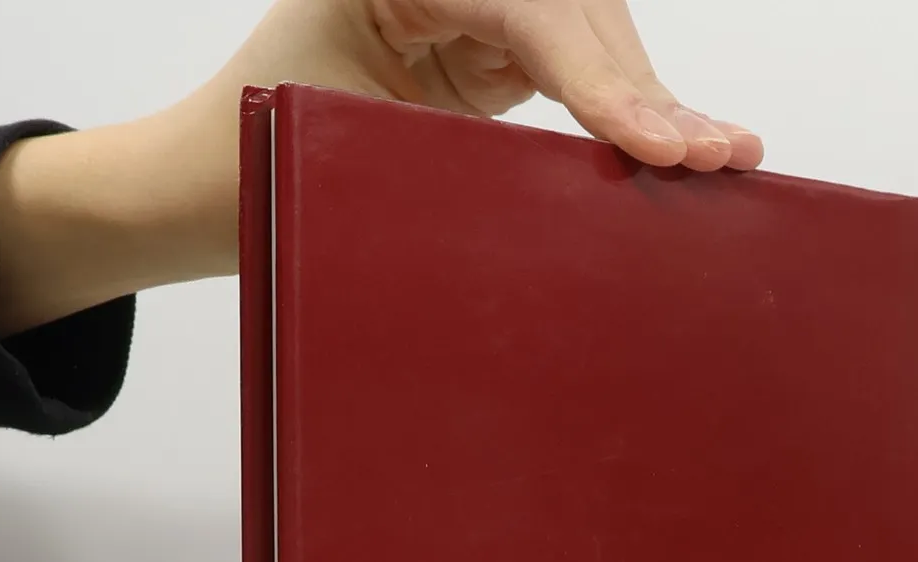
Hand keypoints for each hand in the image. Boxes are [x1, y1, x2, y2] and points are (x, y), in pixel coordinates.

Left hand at [0, 0, 761, 336]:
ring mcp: (464, 6)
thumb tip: (581, 187)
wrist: (196, 188)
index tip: (654, 143)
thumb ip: (461, 159)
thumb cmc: (242, 167)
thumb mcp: (348, 156)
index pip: (526, 10)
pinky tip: (680, 145)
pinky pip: (573, 70)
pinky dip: (624, 114)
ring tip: (721, 157)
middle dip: (641, 89)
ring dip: (649, 103)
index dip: (600, 77)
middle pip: (572, 11)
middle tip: (713, 154)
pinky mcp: (485, 50)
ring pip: (586, 35)